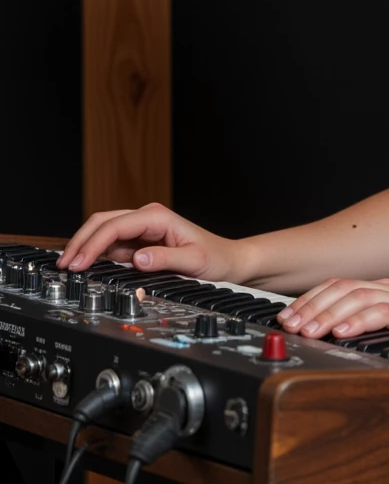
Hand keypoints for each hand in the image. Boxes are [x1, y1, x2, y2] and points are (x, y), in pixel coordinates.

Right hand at [56, 203, 239, 281]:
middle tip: (65, 264)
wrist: (228, 261)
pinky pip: (112, 245)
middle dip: (81, 242)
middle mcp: (146, 218)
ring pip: (103, 232)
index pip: (115, 226)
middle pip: (102, 223)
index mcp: (156, 217)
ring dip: (85, 247)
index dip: (93, 244)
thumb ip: (165, 260)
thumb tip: (137, 260)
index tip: (79, 262)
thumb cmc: (216, 258)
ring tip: (69, 267)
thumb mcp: (194, 262)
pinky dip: (96, 254)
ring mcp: (141, 230)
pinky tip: (86, 266)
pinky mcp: (140, 243)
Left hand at [279, 277, 388, 343]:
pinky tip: (342, 333)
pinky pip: (384, 312)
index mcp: (382, 290)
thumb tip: (312, 333)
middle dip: (312, 306)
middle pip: (343, 288)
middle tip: (292, 326)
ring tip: (310, 331)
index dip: (308, 300)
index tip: (287, 318)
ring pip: (359, 296)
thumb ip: (354, 329)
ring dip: (329, 314)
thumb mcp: (382, 336)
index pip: (337, 286)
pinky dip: (360, 321)